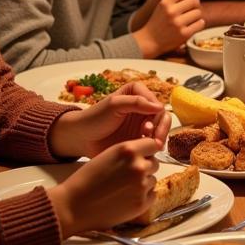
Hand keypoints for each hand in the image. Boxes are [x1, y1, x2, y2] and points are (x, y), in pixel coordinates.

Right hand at [47, 137, 161, 235]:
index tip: (140, 156)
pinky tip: (125, 198)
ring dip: (142, 183)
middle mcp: (138, 166)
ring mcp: (141, 186)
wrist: (73, 206)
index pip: (152, 144)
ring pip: (152, 180)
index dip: (146, 151)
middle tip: (126, 176)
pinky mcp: (141, 204)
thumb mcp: (108, 155)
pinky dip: (142, 197)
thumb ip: (129, 152)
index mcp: (128, 150)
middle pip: (154, 163)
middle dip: (145, 167)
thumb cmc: (87, 180)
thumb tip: (148, 154)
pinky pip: (151, 195)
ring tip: (122, 188)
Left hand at [49, 80, 173, 158]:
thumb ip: (136, 103)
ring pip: (160, 130)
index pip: (157, 103)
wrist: (82, 138)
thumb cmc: (94, 118)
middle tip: (154, 140)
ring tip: (148, 146)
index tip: (148, 128)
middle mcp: (143, 107)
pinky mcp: (140, 138)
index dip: (156, 116)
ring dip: (157, 138)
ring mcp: (142, 123)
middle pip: (162, 117)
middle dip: (160, 129)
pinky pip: (153, 141)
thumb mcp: (114, 105)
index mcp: (137, 93)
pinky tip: (145, 151)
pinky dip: (153, 147)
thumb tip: (159, 107)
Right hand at [135, 0, 204, 57]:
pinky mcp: (184, 34)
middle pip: (195, 1)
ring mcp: (178, 23)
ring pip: (198, 12)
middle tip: (192, 9)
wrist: (150, 41)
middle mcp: (171, 11)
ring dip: (197, 15)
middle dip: (195, 4)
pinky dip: (199, 24)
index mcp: (165, 3)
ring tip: (191, 18)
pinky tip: (193, 25)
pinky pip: (200, 23)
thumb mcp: (162, 6)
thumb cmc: (158, 22)